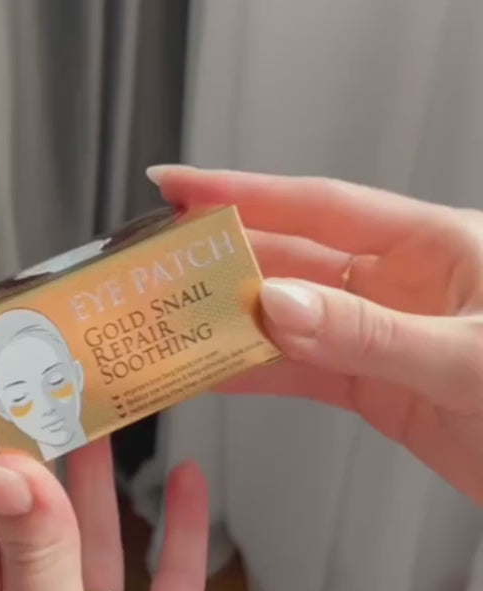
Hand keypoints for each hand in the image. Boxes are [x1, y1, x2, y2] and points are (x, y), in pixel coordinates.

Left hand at [0, 416, 213, 590]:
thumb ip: (37, 562)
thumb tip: (5, 472)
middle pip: (36, 532)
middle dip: (43, 468)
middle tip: (51, 408)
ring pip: (100, 550)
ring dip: (103, 491)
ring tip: (105, 429)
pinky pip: (172, 583)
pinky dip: (181, 533)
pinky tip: (187, 483)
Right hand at [149, 165, 482, 503]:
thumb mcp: (467, 359)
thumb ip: (369, 333)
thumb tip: (278, 306)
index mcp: (428, 245)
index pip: (316, 204)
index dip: (241, 191)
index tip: (179, 187)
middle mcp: (393, 282)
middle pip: (287, 261)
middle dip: (220, 262)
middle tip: (159, 267)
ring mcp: (377, 333)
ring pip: (285, 319)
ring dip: (229, 324)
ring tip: (173, 323)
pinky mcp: (371, 382)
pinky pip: (299, 370)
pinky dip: (256, 372)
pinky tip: (216, 371)